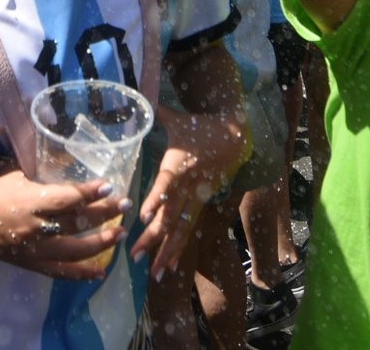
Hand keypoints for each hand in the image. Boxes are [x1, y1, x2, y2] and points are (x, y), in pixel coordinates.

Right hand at [0, 169, 132, 279]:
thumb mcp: (18, 173)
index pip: (66, 198)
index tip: (109, 187)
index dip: (89, 193)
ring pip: (74, 251)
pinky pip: (61, 272)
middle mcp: (36, 227)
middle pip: (76, 223)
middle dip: (104, 214)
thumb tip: (72, 159)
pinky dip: (81, 274)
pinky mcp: (33, 264)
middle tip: (126, 205)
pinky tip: (101, 272)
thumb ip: (45, 173)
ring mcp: (35, 249)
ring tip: (120, 234)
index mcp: (31, 201)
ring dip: (101, 244)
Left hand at [131, 105, 248, 280]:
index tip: (143, 215)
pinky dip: (177, 249)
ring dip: (165, 251)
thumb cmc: (200, 128)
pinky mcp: (200, 205)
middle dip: (152, 237)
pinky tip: (166, 268)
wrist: (235, 139)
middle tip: (134, 255)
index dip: (155, 199)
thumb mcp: (178, 119)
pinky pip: (187, 231)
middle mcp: (188, 187)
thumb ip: (155, 112)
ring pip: (179, 229)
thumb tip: (136, 96)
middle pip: (169, 215)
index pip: (166, 184)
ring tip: (152, 274)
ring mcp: (196, 199)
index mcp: (179, 165)